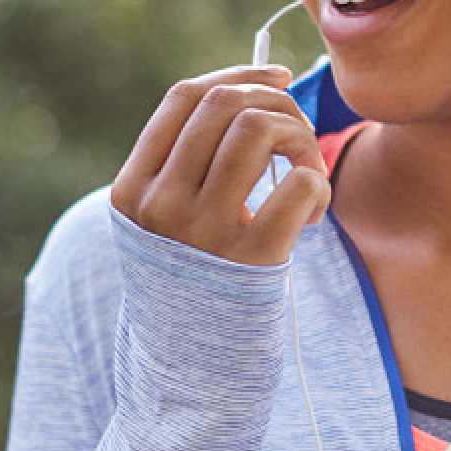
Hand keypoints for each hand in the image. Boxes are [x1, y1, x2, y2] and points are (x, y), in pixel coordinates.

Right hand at [111, 65, 330, 265]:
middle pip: (227, 105)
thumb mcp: (168, 220)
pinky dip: (317, 184)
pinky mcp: (251, 260)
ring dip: (300, 137)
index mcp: (133, 189)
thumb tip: (257, 85)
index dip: (241, 75)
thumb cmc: (195, 277)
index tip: (280, 78)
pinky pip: (297, 183)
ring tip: (306, 171)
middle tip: (299, 137)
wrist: (190, 375)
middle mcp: (160, 205)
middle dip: (280, 104)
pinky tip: (313, 212)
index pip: (185, 97)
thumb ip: (192, 160)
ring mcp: (203, 233)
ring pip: (260, 129)